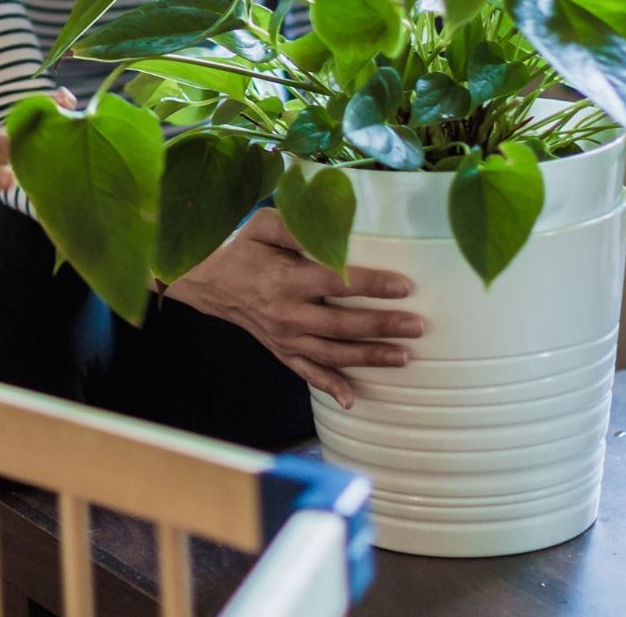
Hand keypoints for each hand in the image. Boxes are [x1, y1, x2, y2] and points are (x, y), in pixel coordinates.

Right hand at [163, 209, 422, 409]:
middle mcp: (287, 314)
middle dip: (382, 327)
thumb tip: (335, 229)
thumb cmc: (241, 247)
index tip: (404, 287)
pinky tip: (353, 399)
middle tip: (418, 327)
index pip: (337, 283)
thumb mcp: (264, 225)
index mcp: (286, 280)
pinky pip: (307, 373)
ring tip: (403, 357)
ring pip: (332, 354)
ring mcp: (284, 338)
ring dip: (369, 357)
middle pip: (342, 325)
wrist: (207, 280)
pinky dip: (330, 387)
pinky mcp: (281, 350)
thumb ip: (298, 227)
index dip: (372, 285)